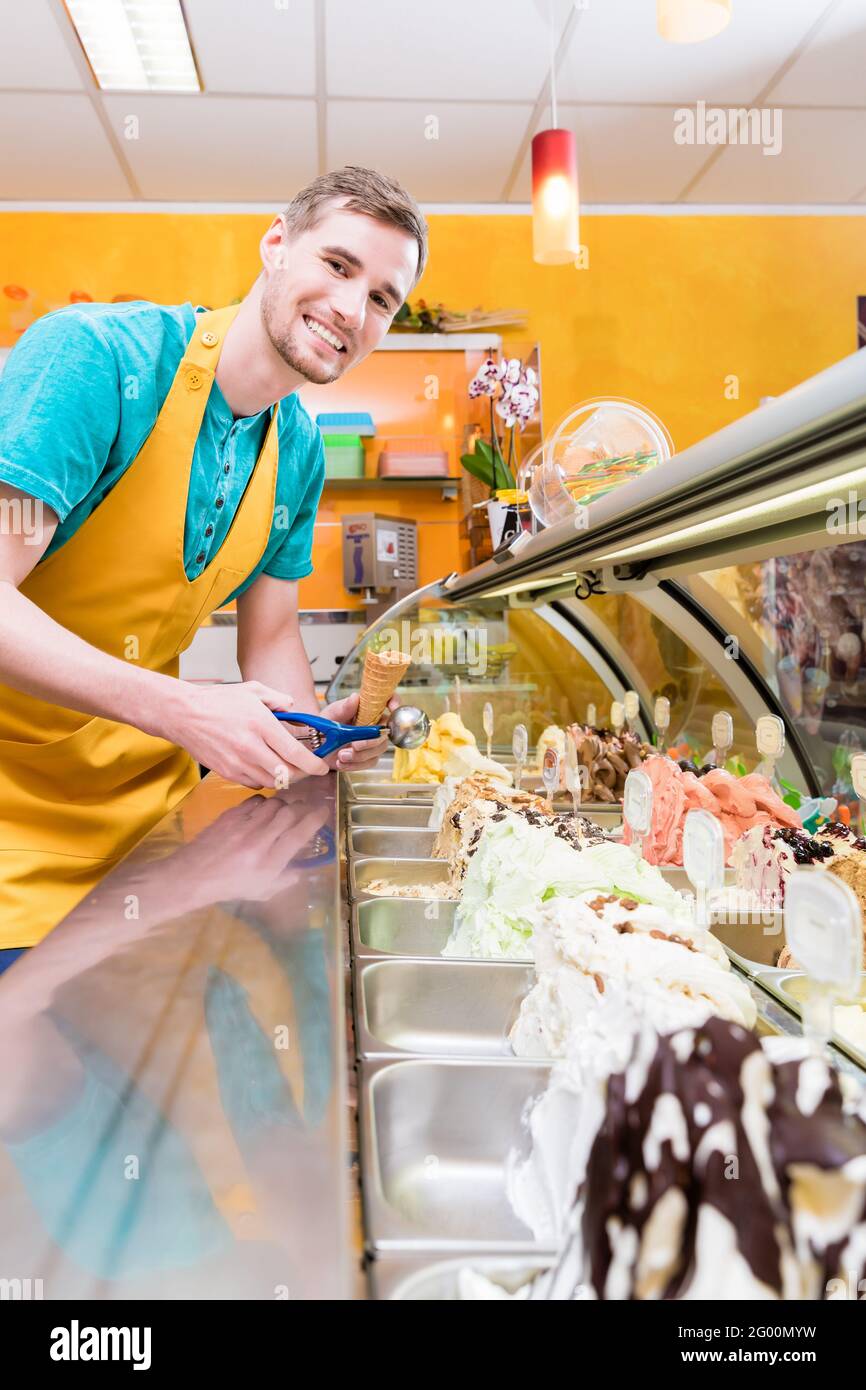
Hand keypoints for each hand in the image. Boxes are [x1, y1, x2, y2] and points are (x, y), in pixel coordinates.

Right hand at [163, 681, 329, 788]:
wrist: (183, 714)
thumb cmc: (216, 701)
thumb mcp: (252, 690)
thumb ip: (277, 699)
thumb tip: (292, 707)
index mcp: (261, 725)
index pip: (296, 754)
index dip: (314, 765)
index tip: (322, 766)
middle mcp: (251, 747)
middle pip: (288, 773)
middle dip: (302, 773)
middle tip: (305, 767)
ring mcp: (238, 763)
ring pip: (272, 781)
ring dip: (283, 776)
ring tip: (285, 765)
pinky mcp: (227, 772)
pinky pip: (254, 783)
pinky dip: (264, 778)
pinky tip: (263, 766)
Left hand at [174, 791, 331, 903]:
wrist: (194, 875)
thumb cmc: (230, 887)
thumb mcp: (262, 891)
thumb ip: (285, 880)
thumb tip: (301, 869)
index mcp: (269, 862)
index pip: (299, 834)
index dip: (315, 820)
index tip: (324, 812)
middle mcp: (259, 841)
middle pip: (289, 814)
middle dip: (303, 808)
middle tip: (306, 809)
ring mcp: (243, 826)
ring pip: (273, 804)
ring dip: (284, 804)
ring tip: (286, 810)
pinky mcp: (230, 816)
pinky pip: (254, 801)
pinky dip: (264, 803)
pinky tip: (264, 810)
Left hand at [319, 691, 397, 770]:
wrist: (316, 744)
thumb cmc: (326, 724)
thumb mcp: (331, 714)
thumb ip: (344, 707)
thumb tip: (355, 698)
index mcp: (368, 709)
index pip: (388, 700)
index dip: (395, 701)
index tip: (393, 707)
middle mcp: (374, 724)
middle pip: (384, 732)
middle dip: (370, 741)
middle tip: (355, 745)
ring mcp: (372, 741)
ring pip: (378, 750)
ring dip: (360, 755)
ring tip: (341, 756)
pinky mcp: (368, 757)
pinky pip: (369, 762)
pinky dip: (355, 765)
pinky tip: (342, 763)